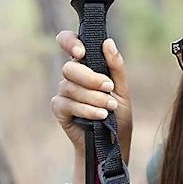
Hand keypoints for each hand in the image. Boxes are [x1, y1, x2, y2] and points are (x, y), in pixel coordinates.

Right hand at [51, 32, 132, 162]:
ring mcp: (63, 93)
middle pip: (69, 68)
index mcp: (85, 65)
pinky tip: (100, 116)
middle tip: (109, 88)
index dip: (69, 42)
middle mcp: (71, 77)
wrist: (113, 142)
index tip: (82, 52)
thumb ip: (116, 66)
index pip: (68, 42)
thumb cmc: (117, 114)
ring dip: (93, 98)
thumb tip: (108, 42)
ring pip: (70, 87)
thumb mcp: (122, 89)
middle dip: (91, 78)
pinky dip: (86, 110)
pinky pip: (67, 104)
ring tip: (109, 108)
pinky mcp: (59, 109)